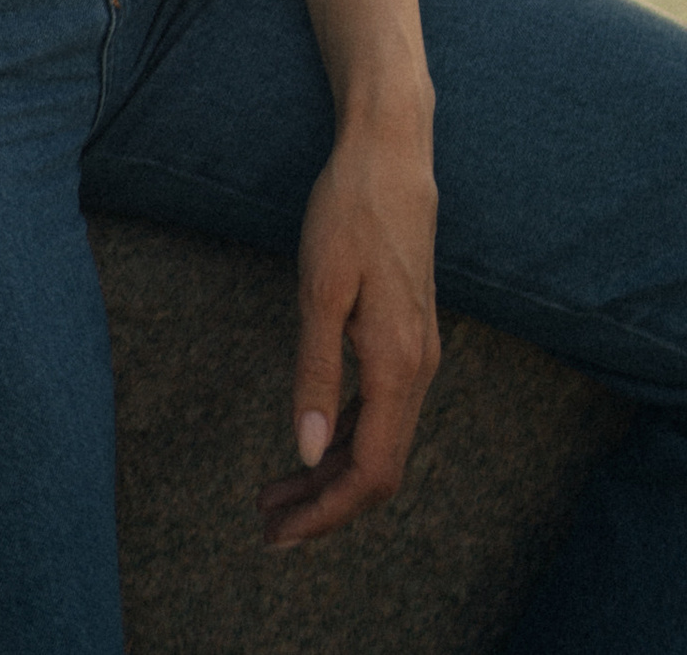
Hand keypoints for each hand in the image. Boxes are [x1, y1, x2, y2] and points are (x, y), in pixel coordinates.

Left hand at [257, 110, 441, 550]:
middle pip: (379, 470)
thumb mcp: (320, 288)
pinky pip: (384, 413)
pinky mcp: (410, 339)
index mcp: (398, 364)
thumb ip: (316, 373)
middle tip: (266, 525)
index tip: (278, 533)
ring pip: (382, 444)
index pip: (370, 472)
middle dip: (324, 506)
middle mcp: (419, 369)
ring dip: (331, 476)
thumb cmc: (349, 211)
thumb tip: (306, 451)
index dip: (325, 513)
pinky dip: (346, 440)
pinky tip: (312, 443)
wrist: (392, 153)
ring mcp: (419, 354)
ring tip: (277, 493)